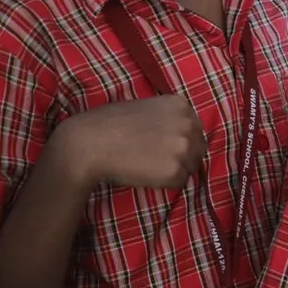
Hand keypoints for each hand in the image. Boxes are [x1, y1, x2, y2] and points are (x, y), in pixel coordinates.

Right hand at [50, 97, 205, 190]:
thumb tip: (181, 133)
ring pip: (191, 167)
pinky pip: (179, 182)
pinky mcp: (174, 171)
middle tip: (155, 159)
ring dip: (175, 169)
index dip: (181, 140)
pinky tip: (145, 174)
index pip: (196, 129)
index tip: (162, 145)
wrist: (89, 143)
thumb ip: (166, 116)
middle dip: (183, 156)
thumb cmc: (109, 124)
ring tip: (148, 165)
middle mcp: (188, 124)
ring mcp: (183, 148)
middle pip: (199, 148)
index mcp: (180, 105)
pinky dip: (165, 183)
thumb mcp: (144, 107)